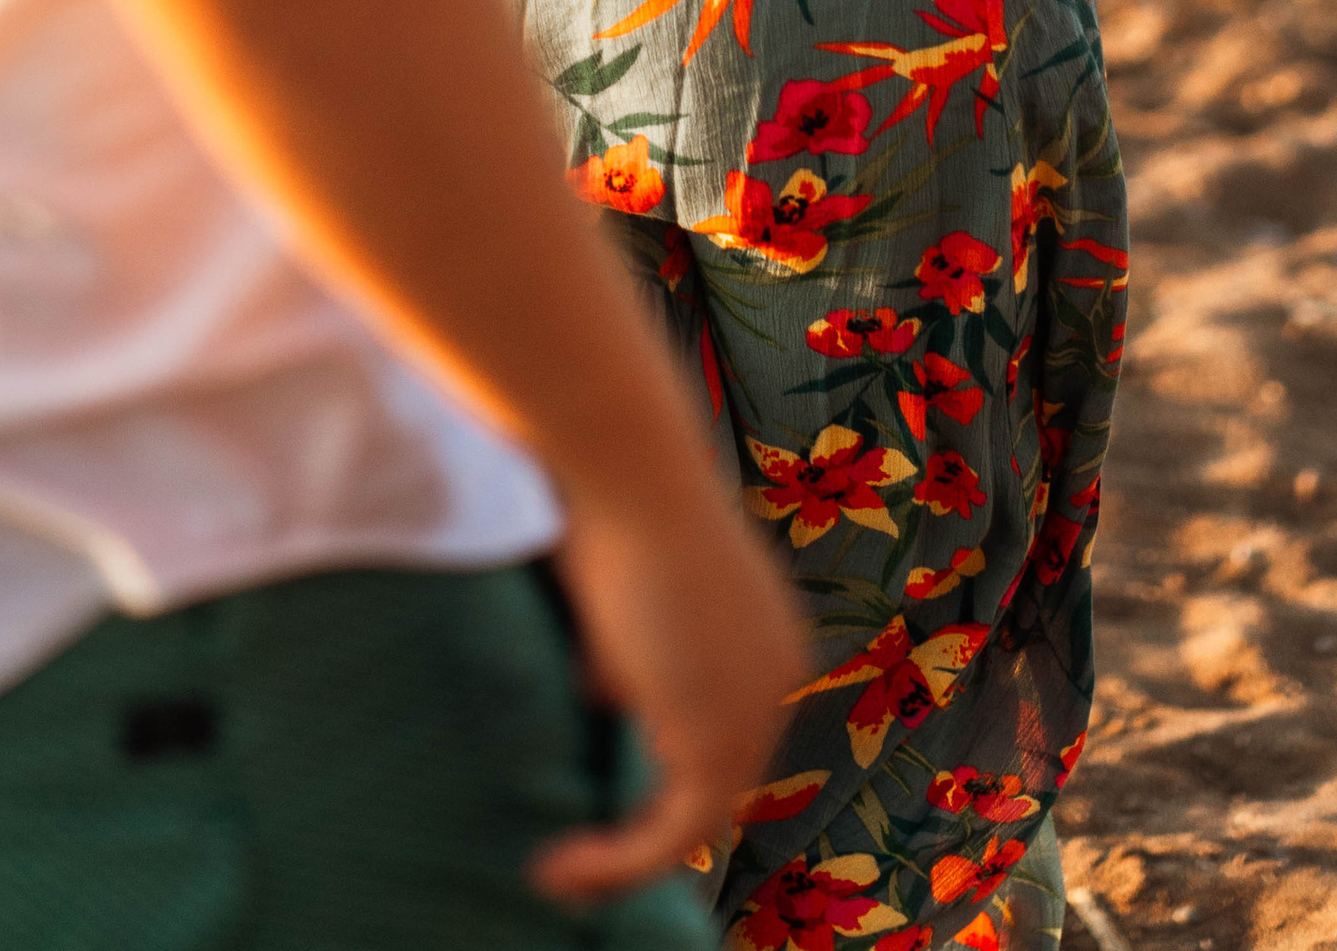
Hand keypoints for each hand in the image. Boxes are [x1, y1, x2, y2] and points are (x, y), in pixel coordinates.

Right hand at [529, 476, 809, 903]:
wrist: (627, 466)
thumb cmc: (611, 496)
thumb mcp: (623, 589)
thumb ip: (626, 651)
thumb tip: (604, 699)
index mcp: (767, 632)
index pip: (724, 727)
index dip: (662, 771)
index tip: (596, 796)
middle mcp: (780, 674)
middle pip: (717, 777)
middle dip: (645, 823)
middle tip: (570, 852)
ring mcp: (760, 711)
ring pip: (699, 817)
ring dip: (622, 858)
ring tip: (556, 869)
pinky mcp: (722, 742)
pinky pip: (676, 834)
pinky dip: (617, 863)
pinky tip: (557, 864)